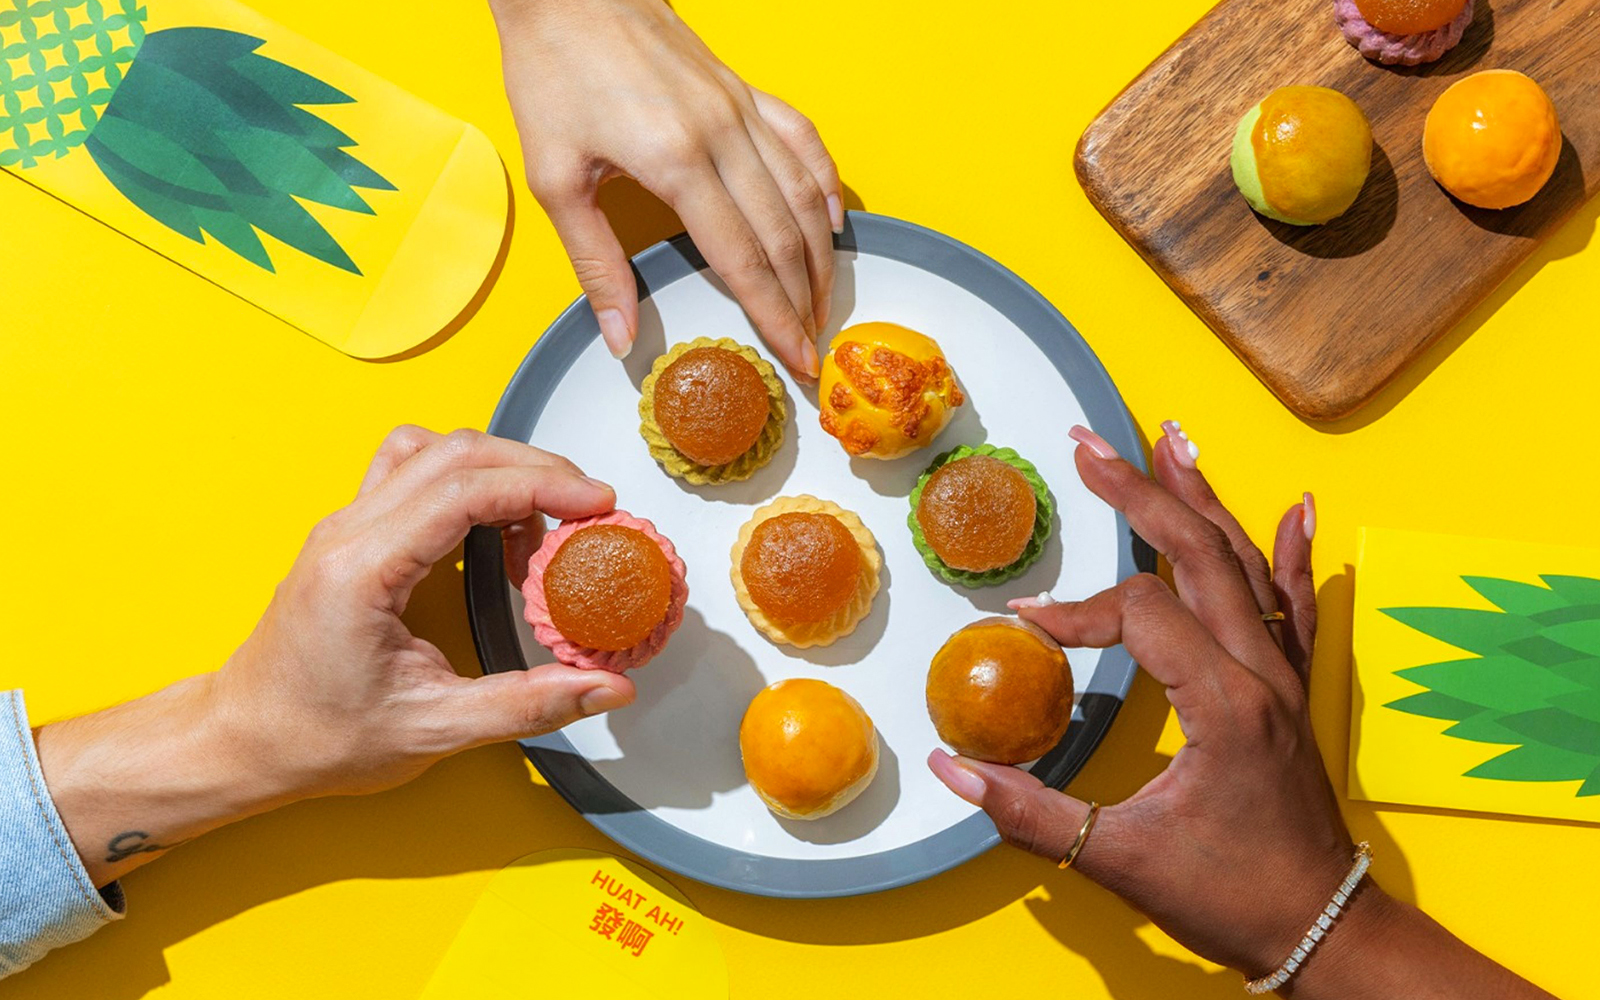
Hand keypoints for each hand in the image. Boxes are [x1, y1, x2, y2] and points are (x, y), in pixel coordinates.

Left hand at [38, 427, 632, 884]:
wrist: (244, 740)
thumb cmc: (315, 736)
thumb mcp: (433, 730)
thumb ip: (528, 704)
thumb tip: (605, 688)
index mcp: (361, 570)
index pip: (463, 491)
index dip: (541, 486)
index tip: (596, 503)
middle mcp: (347, 532)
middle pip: (454, 453)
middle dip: (535, 468)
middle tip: (590, 506)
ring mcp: (345, 524)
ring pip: (433, 450)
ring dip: (499, 468)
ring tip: (542, 521)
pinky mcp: (351, 531)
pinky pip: (413, 472)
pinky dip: (466, 481)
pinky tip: (492, 528)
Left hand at [490, 0, 840, 376]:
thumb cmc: (552, 74)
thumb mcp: (556, 179)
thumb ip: (595, 263)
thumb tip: (621, 337)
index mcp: (675, 160)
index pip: (744, 260)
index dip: (775, 317)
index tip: (797, 360)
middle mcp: (722, 134)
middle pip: (784, 236)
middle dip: (804, 301)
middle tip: (813, 349)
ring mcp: (740, 108)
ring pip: (803, 194)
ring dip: (820, 257)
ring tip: (821, 304)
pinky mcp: (743, 90)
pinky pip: (803, 141)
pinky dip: (824, 186)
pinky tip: (830, 223)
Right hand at [928, 423, 1558, 998]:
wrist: (1323, 928)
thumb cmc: (1232, 896)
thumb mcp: (1121, 859)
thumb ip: (1030, 812)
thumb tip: (950, 772)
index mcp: (1224, 702)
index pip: (1140, 613)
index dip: (1076, 610)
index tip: (1026, 621)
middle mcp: (1263, 672)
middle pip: (1199, 553)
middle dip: (1139, 493)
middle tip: (1088, 445)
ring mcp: (1287, 676)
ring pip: (1246, 562)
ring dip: (1204, 497)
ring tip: (1170, 438)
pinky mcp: (1296, 690)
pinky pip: (1295, 603)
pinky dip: (1288, 551)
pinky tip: (1294, 507)